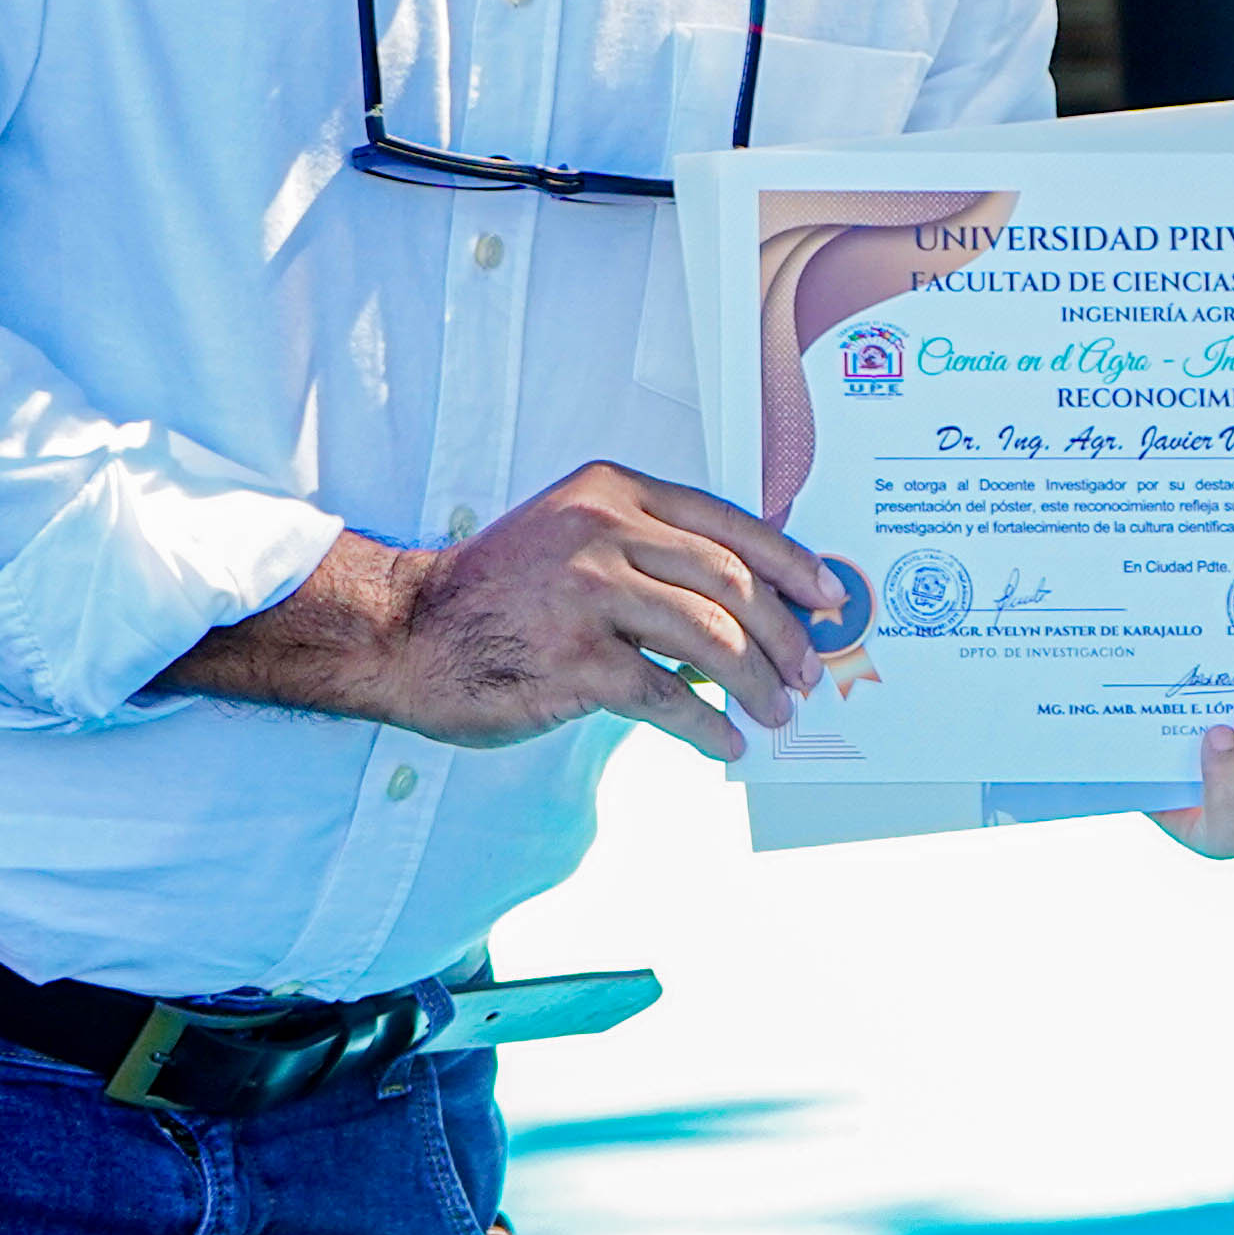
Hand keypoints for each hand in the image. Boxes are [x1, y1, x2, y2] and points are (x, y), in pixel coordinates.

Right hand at [167, 466, 841, 763]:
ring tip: (775, 710)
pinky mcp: (574, 660)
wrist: (404, 629)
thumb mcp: (574, 536)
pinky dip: (708, 724)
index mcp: (613, 492)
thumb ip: (653, 550)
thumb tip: (749, 600)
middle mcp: (605, 532)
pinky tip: (725, 742)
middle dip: (785, 633)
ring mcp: (588, 594)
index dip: (792, 563)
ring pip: (711, 637)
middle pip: (733, 582)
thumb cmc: (497, 590)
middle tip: (809, 670)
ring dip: (757, 682)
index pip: (730, 524)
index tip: (828, 596)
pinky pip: (667, 696)